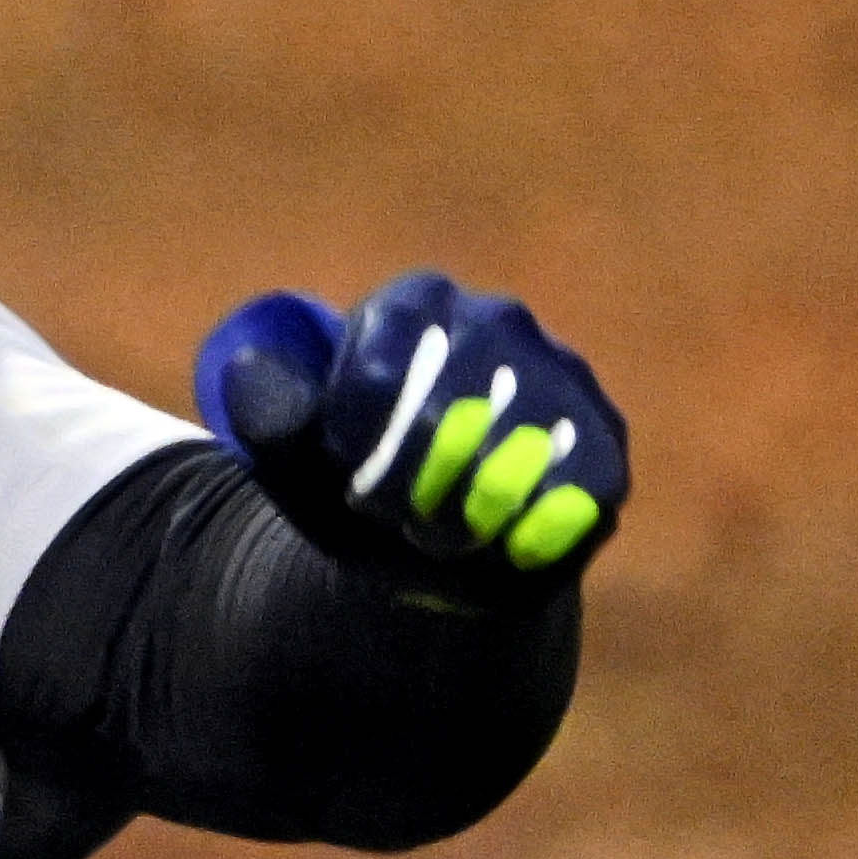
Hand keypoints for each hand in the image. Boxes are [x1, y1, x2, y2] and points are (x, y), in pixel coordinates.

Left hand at [195, 271, 624, 601]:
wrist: (432, 555)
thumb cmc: (354, 488)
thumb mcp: (294, 459)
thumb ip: (270, 415)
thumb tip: (250, 367)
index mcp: (413, 304)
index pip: (376, 368)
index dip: (355, 441)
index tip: (348, 474)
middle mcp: (497, 320)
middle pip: (447, 415)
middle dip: (408, 486)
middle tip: (392, 515)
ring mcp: (563, 375)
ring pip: (511, 458)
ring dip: (461, 518)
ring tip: (436, 533)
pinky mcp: (607, 438)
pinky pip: (573, 494)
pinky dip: (522, 536)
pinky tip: (499, 545)